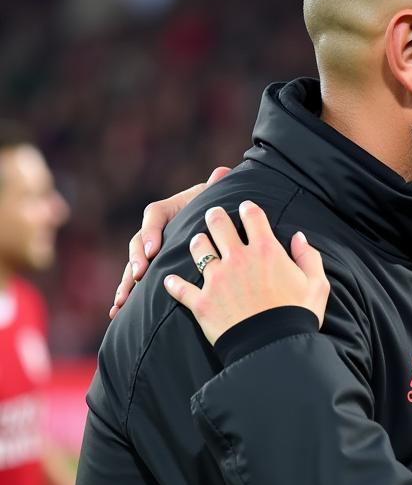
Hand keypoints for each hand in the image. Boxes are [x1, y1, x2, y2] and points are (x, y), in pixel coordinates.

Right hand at [109, 166, 231, 319]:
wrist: (214, 225)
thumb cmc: (215, 209)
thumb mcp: (215, 200)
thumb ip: (215, 189)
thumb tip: (222, 172)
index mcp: (169, 210)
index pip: (154, 217)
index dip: (152, 232)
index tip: (153, 250)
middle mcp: (155, 230)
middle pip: (139, 243)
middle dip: (136, 260)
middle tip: (138, 275)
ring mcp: (151, 250)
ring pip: (134, 266)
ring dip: (126, 283)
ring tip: (121, 302)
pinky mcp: (151, 268)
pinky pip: (136, 282)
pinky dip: (126, 295)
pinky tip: (117, 312)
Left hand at [163, 200, 329, 345]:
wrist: (274, 348)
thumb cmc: (299, 316)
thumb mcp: (317, 285)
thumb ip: (308, 257)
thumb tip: (299, 238)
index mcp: (266, 251)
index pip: (252, 216)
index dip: (248, 208)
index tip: (246, 208)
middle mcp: (238, 258)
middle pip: (218, 223)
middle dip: (214, 215)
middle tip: (214, 215)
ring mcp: (216, 279)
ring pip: (197, 248)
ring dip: (198, 243)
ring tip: (199, 243)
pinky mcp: (202, 302)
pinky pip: (180, 287)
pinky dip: (174, 284)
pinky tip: (170, 280)